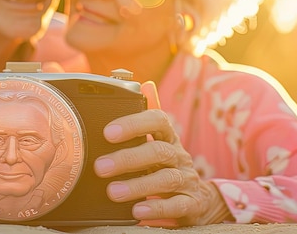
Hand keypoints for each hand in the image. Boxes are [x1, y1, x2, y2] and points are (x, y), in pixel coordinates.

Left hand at [93, 82, 230, 225]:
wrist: (196, 200)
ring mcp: (187, 180)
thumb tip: (143, 85)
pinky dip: (157, 209)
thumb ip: (146, 119)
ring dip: (138, 185)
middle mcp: (179, 156)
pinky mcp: (191, 204)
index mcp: (168, 138)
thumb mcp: (156, 142)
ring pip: (166, 179)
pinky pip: (177, 206)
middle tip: (100, 167)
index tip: (108, 132)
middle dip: (128, 158)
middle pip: (158, 151)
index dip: (134, 124)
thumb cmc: (165, 167)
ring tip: (113, 192)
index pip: (158, 120)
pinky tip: (137, 212)